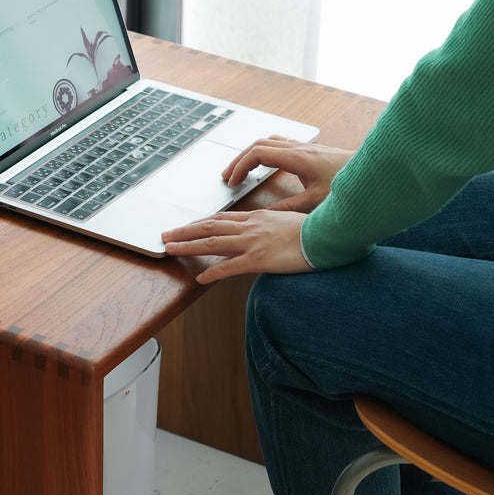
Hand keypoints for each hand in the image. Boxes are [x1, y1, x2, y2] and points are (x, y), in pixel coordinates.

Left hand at [162, 209, 314, 283]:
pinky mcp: (259, 259)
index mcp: (257, 217)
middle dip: (184, 231)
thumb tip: (265, 228)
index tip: (186, 226)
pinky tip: (200, 277)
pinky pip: (229, 267)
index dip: (200, 223)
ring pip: (212, 243)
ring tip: (171, 249)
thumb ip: (271, 224)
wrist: (327, 236)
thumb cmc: (314, 230)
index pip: (221, 219)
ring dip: (188, 246)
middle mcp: (250, 227)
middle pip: (209, 227)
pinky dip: (213, 272)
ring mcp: (253, 242)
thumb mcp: (288, 221)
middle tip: (166, 234)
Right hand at [222, 138, 353, 212]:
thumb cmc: (350, 186)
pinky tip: (267, 166)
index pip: (258, 153)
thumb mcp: (316, 203)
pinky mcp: (313, 152)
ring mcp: (306, 148)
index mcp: (297, 158)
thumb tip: (266, 217)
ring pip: (270, 142)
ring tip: (242, 171)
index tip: (233, 182)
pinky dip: (267, 153)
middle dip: (240, 160)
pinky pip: (281, 145)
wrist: (375, 174)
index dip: (241, 166)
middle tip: (228, 177)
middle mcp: (300, 148)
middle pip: (259, 144)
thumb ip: (289, 209)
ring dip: (252, 154)